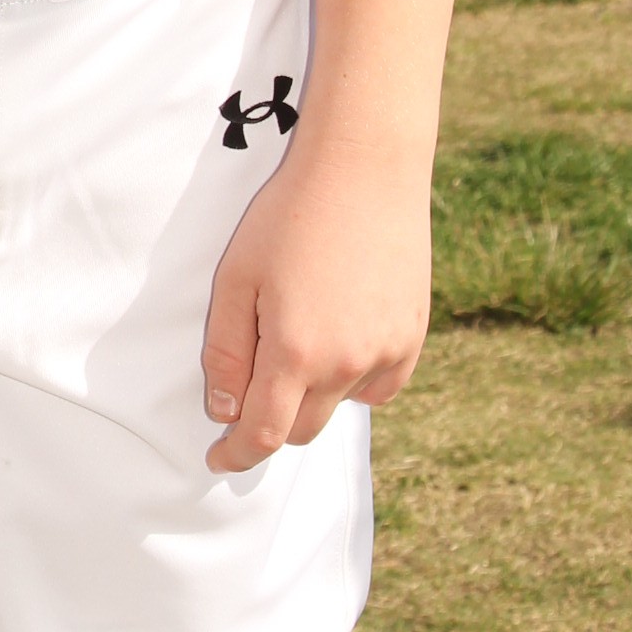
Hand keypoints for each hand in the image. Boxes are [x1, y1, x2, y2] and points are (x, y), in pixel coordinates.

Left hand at [200, 133, 432, 474]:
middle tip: (249, 395)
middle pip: (302, 429)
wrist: (364, 171)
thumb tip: (225, 410)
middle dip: (270, 424)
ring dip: (313, 395)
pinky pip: (379, 386)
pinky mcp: (411, 337)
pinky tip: (338, 340)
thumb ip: (226, 351)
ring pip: (341, 406)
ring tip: (297, 339)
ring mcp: (386, 354)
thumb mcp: (236, 278)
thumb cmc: (289, 217)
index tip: (220, 460)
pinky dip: (354, 381)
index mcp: (295, 353)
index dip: (236, 455)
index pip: (263, 435)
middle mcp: (346, 365)